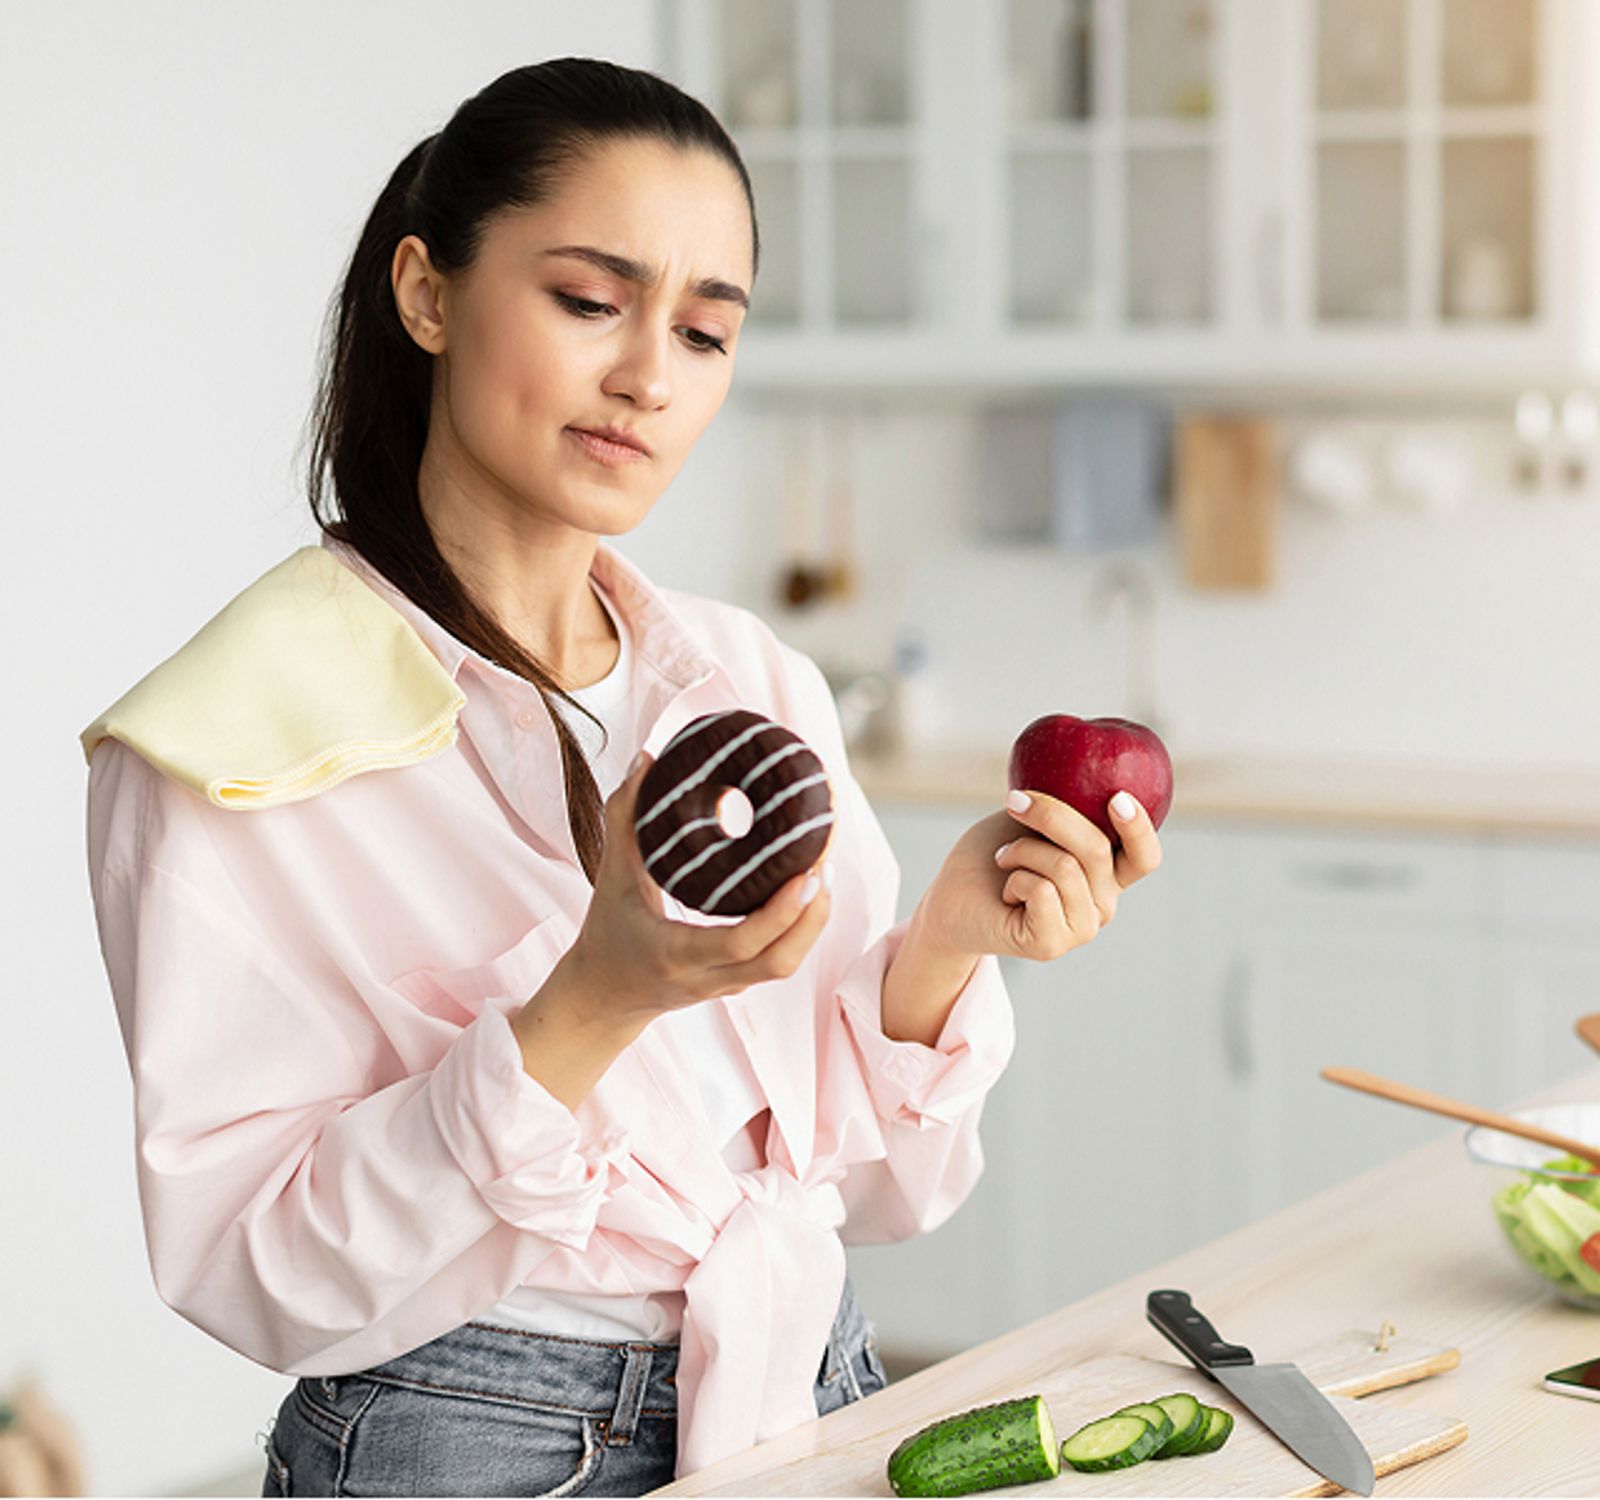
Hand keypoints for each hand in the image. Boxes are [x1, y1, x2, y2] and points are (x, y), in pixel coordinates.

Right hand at [561, 750, 834, 1028]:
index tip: (807, 872)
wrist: (603, 997)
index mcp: (675, 953)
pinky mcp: (738, 984)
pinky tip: (809, 889)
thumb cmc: (605, 933)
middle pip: (779, 961)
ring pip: (787, 964)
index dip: (781, 913)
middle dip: (813, 915)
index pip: (740, 944)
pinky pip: (779, 960)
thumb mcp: (611, 875)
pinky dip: (801, 928)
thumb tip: (645, 759)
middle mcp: (707, 977)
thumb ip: (624, 817)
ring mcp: (726, 986)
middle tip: (824, 861)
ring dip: (813, 921)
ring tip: (823, 868)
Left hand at [911, 787, 1162, 962]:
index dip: (1138, 827)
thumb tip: (1083, 775)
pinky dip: (1015, 878)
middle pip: (1096, 848)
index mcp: (1107, 873)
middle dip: (1050, 815)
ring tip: (1004, 859)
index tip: (1117, 797)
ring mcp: (1081, 927)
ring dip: (1022, 851)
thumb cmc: (994, 854)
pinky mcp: (1052, 943)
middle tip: (1015, 802)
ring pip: (1065, 866)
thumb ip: (1065, 808)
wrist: (951, 898)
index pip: (1144, 856)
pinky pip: (1042, 890)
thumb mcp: (1032, 820)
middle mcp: (1103, 903)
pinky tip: (1006, 892)